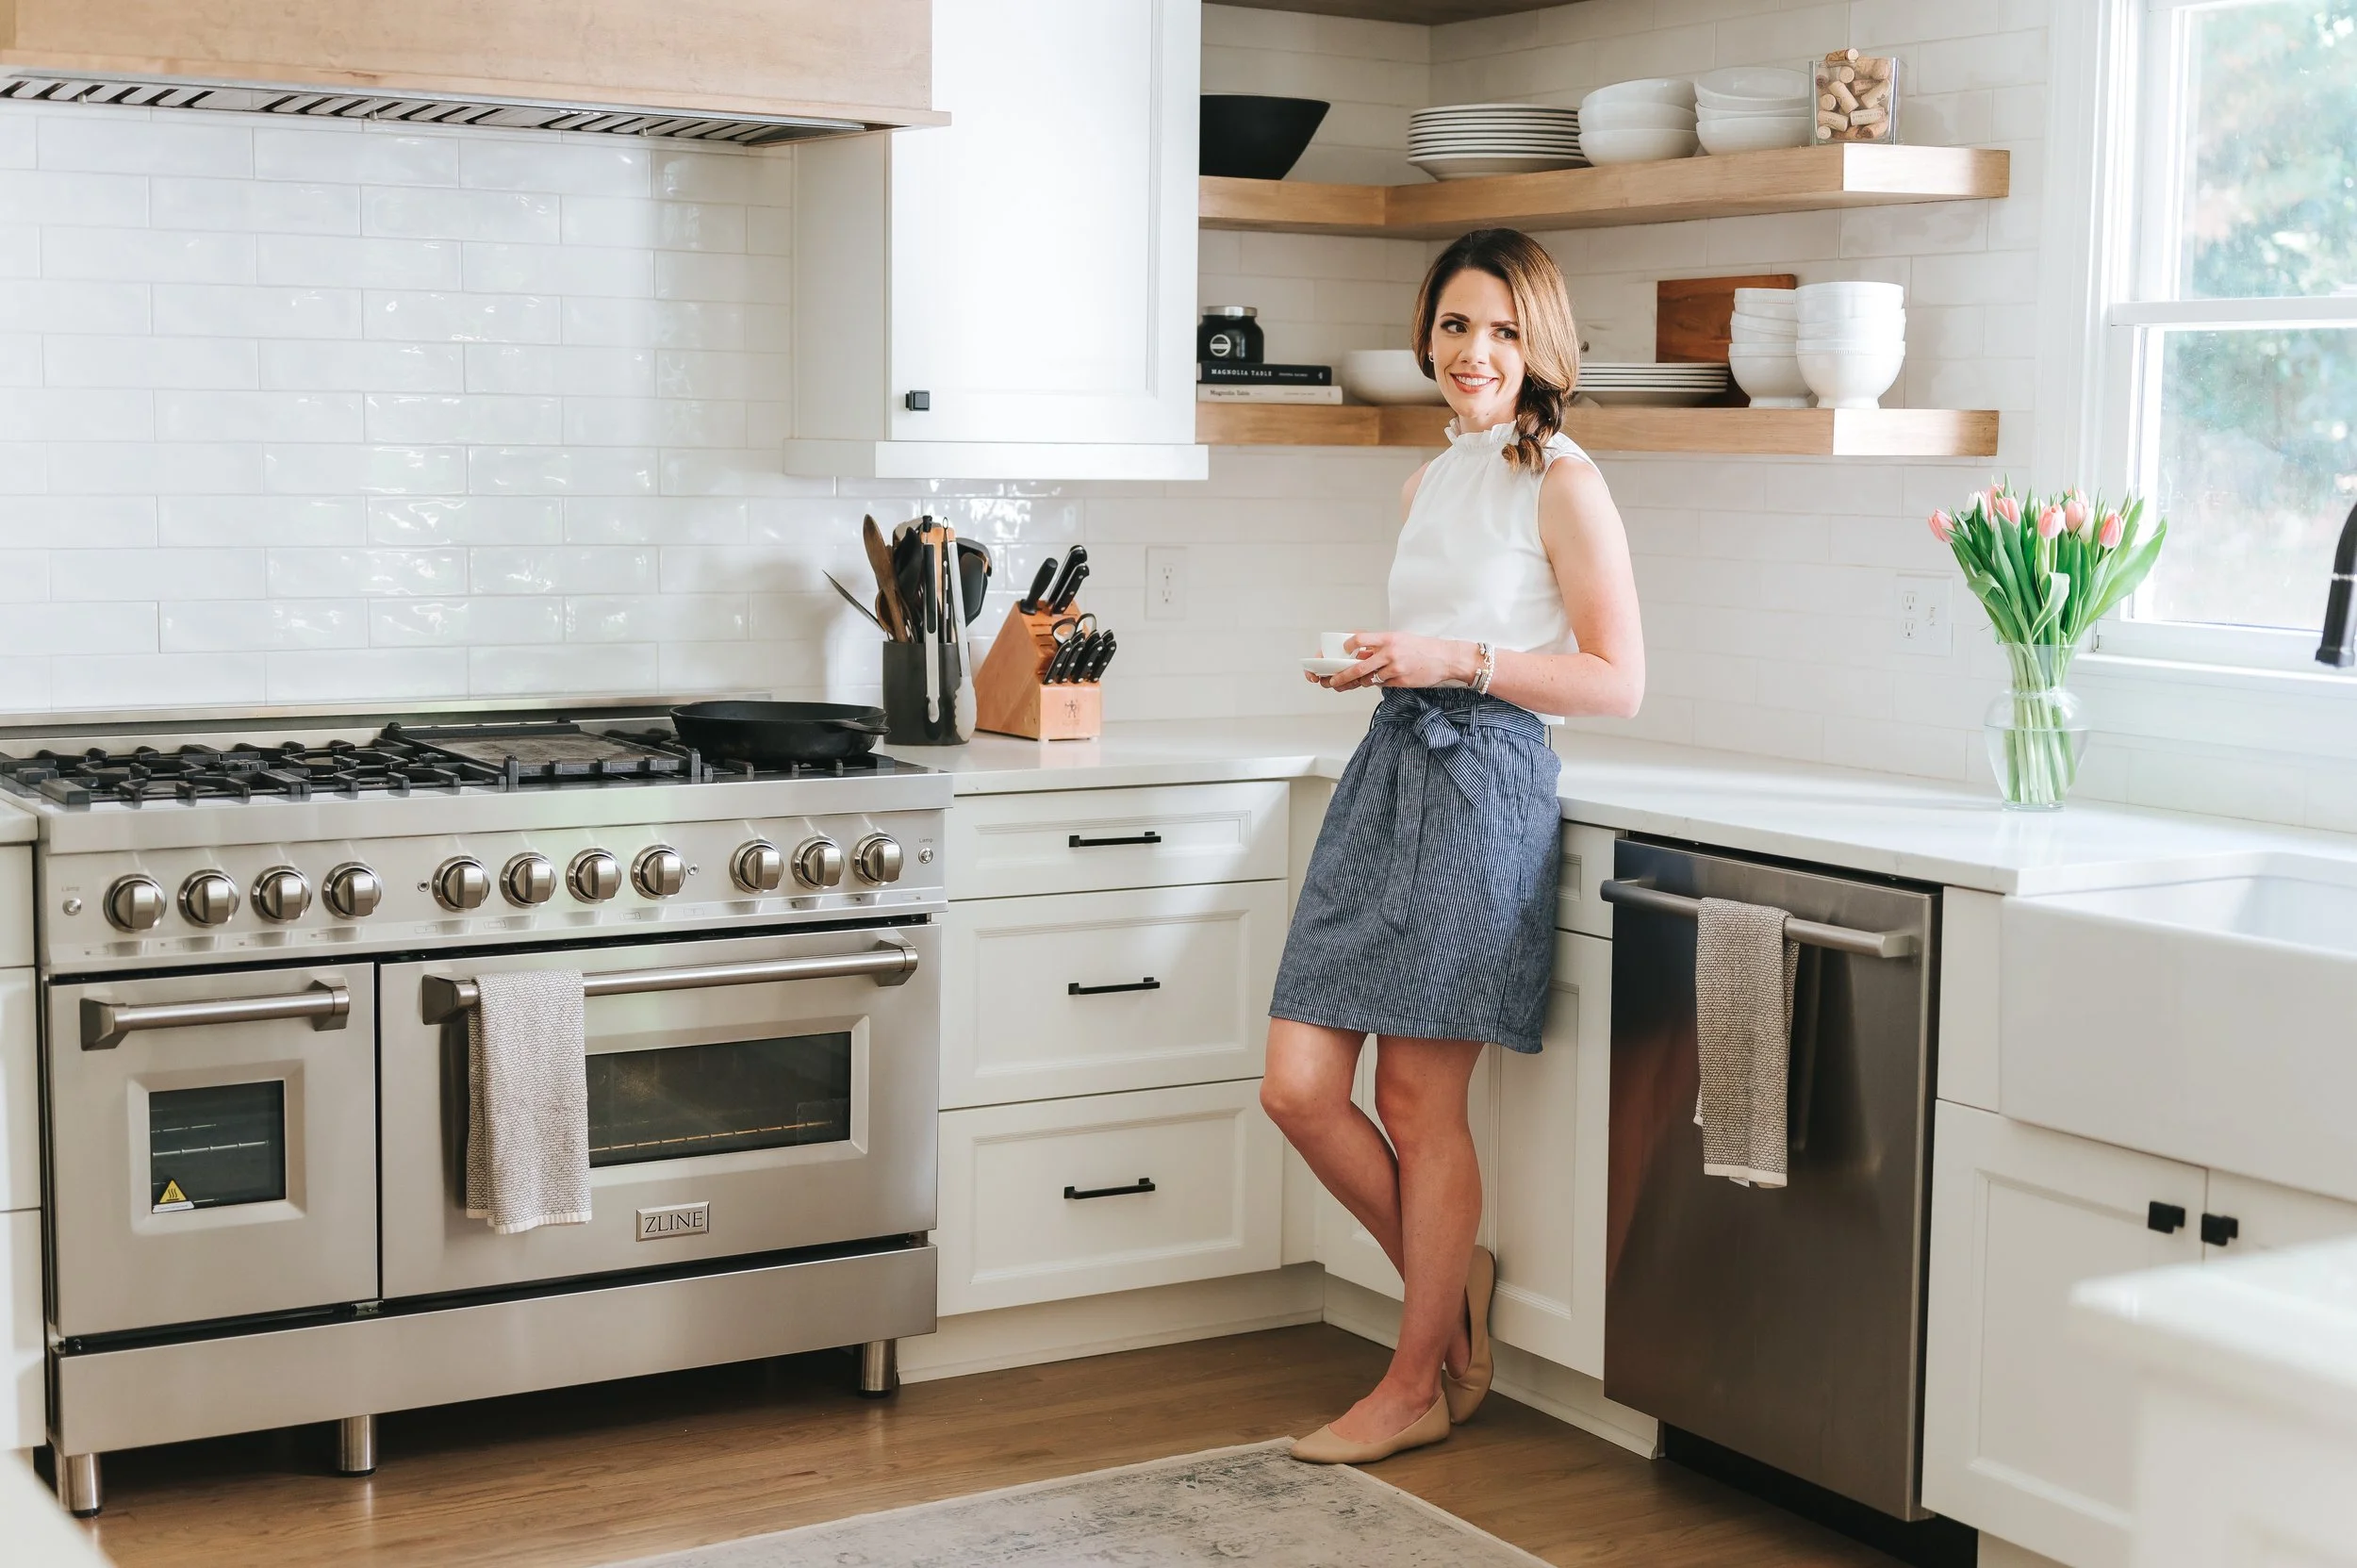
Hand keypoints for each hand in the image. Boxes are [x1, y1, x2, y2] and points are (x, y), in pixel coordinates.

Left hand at [1312, 631, 1470, 691]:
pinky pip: (1383, 685)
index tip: (1342, 651)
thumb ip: (1380, 646)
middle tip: (1333, 681)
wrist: (1445, 658)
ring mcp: (1395, 669)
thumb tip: (1360, 654)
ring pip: (1369, 679)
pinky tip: (1383, 679)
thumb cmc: (1422, 648)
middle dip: (1342, 676)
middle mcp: (1390, 653)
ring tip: (1353, 682)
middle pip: (1357, 668)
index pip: (1358, 640)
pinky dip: (1379, 683)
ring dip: (1359, 682)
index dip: (1346, 647)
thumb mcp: (1400, 639)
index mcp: (1388, 638)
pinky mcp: (1401, 681)